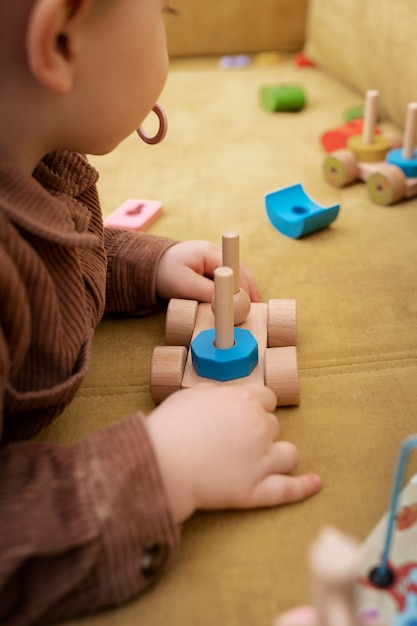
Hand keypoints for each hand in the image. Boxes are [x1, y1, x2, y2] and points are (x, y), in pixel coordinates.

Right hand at [146, 383, 321, 523]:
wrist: (163, 462)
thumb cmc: (171, 427)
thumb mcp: (190, 395)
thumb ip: (214, 393)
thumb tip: (221, 396)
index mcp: (244, 400)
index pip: (267, 398)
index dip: (256, 407)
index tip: (244, 416)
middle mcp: (259, 426)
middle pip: (274, 426)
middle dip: (259, 432)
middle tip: (234, 442)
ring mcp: (262, 459)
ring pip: (288, 454)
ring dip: (278, 455)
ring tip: (262, 461)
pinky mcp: (257, 489)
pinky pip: (289, 488)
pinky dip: (304, 487)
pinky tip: (315, 483)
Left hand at [155, 240, 259, 302]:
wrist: (151, 266)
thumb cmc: (165, 273)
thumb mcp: (183, 284)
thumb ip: (205, 291)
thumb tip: (225, 302)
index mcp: (209, 252)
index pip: (234, 270)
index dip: (243, 286)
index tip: (248, 302)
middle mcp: (215, 252)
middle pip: (240, 270)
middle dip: (248, 288)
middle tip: (254, 307)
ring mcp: (215, 258)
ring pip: (238, 273)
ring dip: (245, 289)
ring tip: (252, 305)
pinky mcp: (212, 266)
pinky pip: (230, 277)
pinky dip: (237, 288)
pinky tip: (241, 300)